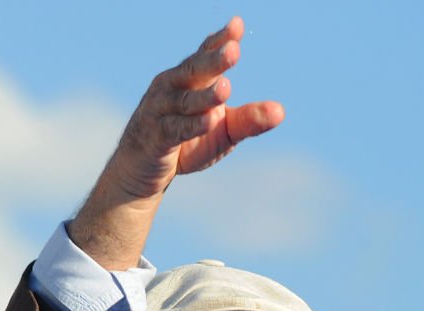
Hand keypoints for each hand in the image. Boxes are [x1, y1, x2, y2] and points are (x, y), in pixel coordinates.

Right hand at [69, 16, 283, 268]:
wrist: (142, 171)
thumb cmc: (186, 144)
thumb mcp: (222, 132)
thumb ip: (248, 120)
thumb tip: (281, 112)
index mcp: (190, 80)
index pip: (205, 55)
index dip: (220, 40)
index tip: (238, 26)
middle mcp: (172, 87)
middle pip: (195, 70)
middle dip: (214, 60)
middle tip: (234, 50)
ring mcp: (160, 111)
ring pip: (185, 100)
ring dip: (205, 96)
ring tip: (227, 88)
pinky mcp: (156, 137)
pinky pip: (175, 129)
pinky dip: (191, 126)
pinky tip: (208, 121)